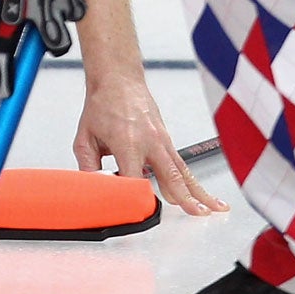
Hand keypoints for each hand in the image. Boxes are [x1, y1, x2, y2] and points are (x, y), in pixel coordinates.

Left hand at [73, 69, 228, 216]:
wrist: (118, 79)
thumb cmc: (103, 104)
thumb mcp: (85, 137)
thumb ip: (88, 167)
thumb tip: (94, 189)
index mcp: (127, 142)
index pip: (135, 179)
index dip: (137, 198)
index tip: (139, 212)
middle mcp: (150, 141)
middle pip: (169, 176)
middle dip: (182, 197)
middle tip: (194, 214)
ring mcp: (162, 140)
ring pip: (182, 172)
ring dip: (196, 192)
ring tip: (209, 209)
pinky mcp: (167, 140)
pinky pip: (182, 165)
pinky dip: (194, 182)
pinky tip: (205, 195)